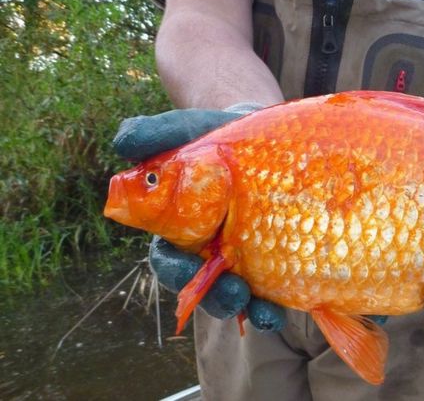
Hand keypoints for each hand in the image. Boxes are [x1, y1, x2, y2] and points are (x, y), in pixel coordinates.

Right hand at [115, 104, 286, 331]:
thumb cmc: (215, 134)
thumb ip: (154, 134)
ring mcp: (242, 258)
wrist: (264, 132)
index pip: (169, 259)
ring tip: (265, 313)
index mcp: (179, 228)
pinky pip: (272, 290)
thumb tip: (122, 146)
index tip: (186, 268)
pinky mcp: (274, 259)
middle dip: (216, 297)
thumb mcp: (186, 129)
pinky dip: (275, 305)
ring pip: (238, 294)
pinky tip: (283, 309)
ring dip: (248, 308)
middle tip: (234, 295)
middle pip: (204, 287)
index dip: (175, 270)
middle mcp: (208, 251)